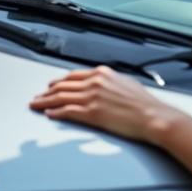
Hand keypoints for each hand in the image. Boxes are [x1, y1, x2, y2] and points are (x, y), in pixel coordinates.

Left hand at [30, 65, 183, 142]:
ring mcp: (92, 97)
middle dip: (46, 92)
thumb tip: (102, 83)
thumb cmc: (146, 104)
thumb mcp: (126, 83)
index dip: (58, 81)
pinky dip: (56, 112)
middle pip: (62, 86)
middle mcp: (94, 82)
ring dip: (45, 102)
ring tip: (36, 105)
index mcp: (102, 73)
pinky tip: (49, 114)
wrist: (155, 116)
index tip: (50, 86)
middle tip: (37, 97)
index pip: (72, 76)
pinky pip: (68, 111)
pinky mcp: (92, 112)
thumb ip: (110, 81)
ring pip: (61, 97)